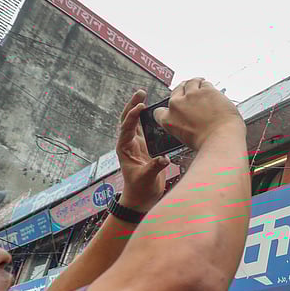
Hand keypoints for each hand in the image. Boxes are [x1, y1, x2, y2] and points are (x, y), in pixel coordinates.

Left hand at [116, 90, 169, 210]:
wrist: (141, 198)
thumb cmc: (140, 189)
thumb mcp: (147, 178)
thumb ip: (154, 167)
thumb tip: (164, 158)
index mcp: (125, 149)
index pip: (126, 128)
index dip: (132, 117)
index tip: (141, 107)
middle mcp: (129, 144)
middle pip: (128, 120)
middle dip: (133, 105)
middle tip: (140, 92)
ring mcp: (137, 144)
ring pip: (136, 122)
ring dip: (139, 109)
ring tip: (145, 96)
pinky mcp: (146, 147)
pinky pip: (145, 129)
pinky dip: (148, 119)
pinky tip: (155, 112)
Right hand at [151, 78, 243, 150]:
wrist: (221, 139)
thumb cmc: (207, 143)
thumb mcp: (185, 138)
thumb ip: (182, 126)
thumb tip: (188, 121)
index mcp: (169, 120)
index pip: (160, 111)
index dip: (168, 108)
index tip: (174, 106)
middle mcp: (177, 105)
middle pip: (176, 91)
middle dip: (183, 91)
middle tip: (190, 92)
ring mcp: (191, 96)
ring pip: (190, 83)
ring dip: (196, 84)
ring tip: (201, 85)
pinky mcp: (206, 91)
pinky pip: (205, 84)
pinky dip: (208, 86)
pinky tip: (212, 90)